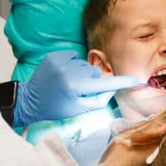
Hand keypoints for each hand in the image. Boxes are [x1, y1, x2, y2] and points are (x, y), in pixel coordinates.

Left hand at [15, 50, 138, 127]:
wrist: (30, 100)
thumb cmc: (56, 107)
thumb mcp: (79, 109)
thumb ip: (99, 99)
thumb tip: (112, 88)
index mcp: (76, 87)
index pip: (105, 84)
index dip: (122, 82)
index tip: (136, 80)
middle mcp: (69, 71)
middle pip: (95, 72)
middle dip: (91, 80)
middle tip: (79, 90)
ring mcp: (60, 61)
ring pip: (84, 64)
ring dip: (81, 72)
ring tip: (69, 82)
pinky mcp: (54, 55)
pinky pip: (74, 57)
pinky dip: (72, 65)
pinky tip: (63, 74)